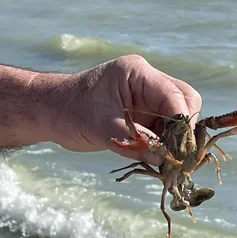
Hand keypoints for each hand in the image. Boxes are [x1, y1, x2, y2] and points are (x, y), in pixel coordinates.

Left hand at [56, 55, 201, 165]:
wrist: (51, 113)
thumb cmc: (71, 112)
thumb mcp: (102, 127)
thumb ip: (134, 141)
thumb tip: (166, 158)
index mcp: (138, 73)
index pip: (175, 95)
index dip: (182, 123)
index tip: (182, 151)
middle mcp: (148, 81)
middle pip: (185, 101)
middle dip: (184, 130)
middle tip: (179, 158)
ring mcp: (148, 97)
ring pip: (179, 116)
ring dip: (177, 140)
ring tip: (170, 164)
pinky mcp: (145, 114)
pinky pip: (166, 128)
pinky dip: (167, 145)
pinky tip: (161, 161)